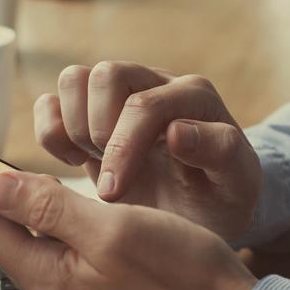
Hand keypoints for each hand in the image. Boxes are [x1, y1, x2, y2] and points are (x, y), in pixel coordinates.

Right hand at [34, 61, 262, 241]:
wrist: (201, 214)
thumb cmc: (221, 199)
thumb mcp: (238, 185)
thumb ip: (221, 152)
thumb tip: (176, 131)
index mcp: (195, 97)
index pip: (145, 104)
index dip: (123, 146)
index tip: (116, 193)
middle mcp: (155, 84)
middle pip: (106, 75)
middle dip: (98, 131)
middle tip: (111, 178)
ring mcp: (120, 95)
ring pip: (74, 79)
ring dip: (74, 127)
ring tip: (94, 164)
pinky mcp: (90, 114)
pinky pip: (52, 101)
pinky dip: (52, 131)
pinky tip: (74, 161)